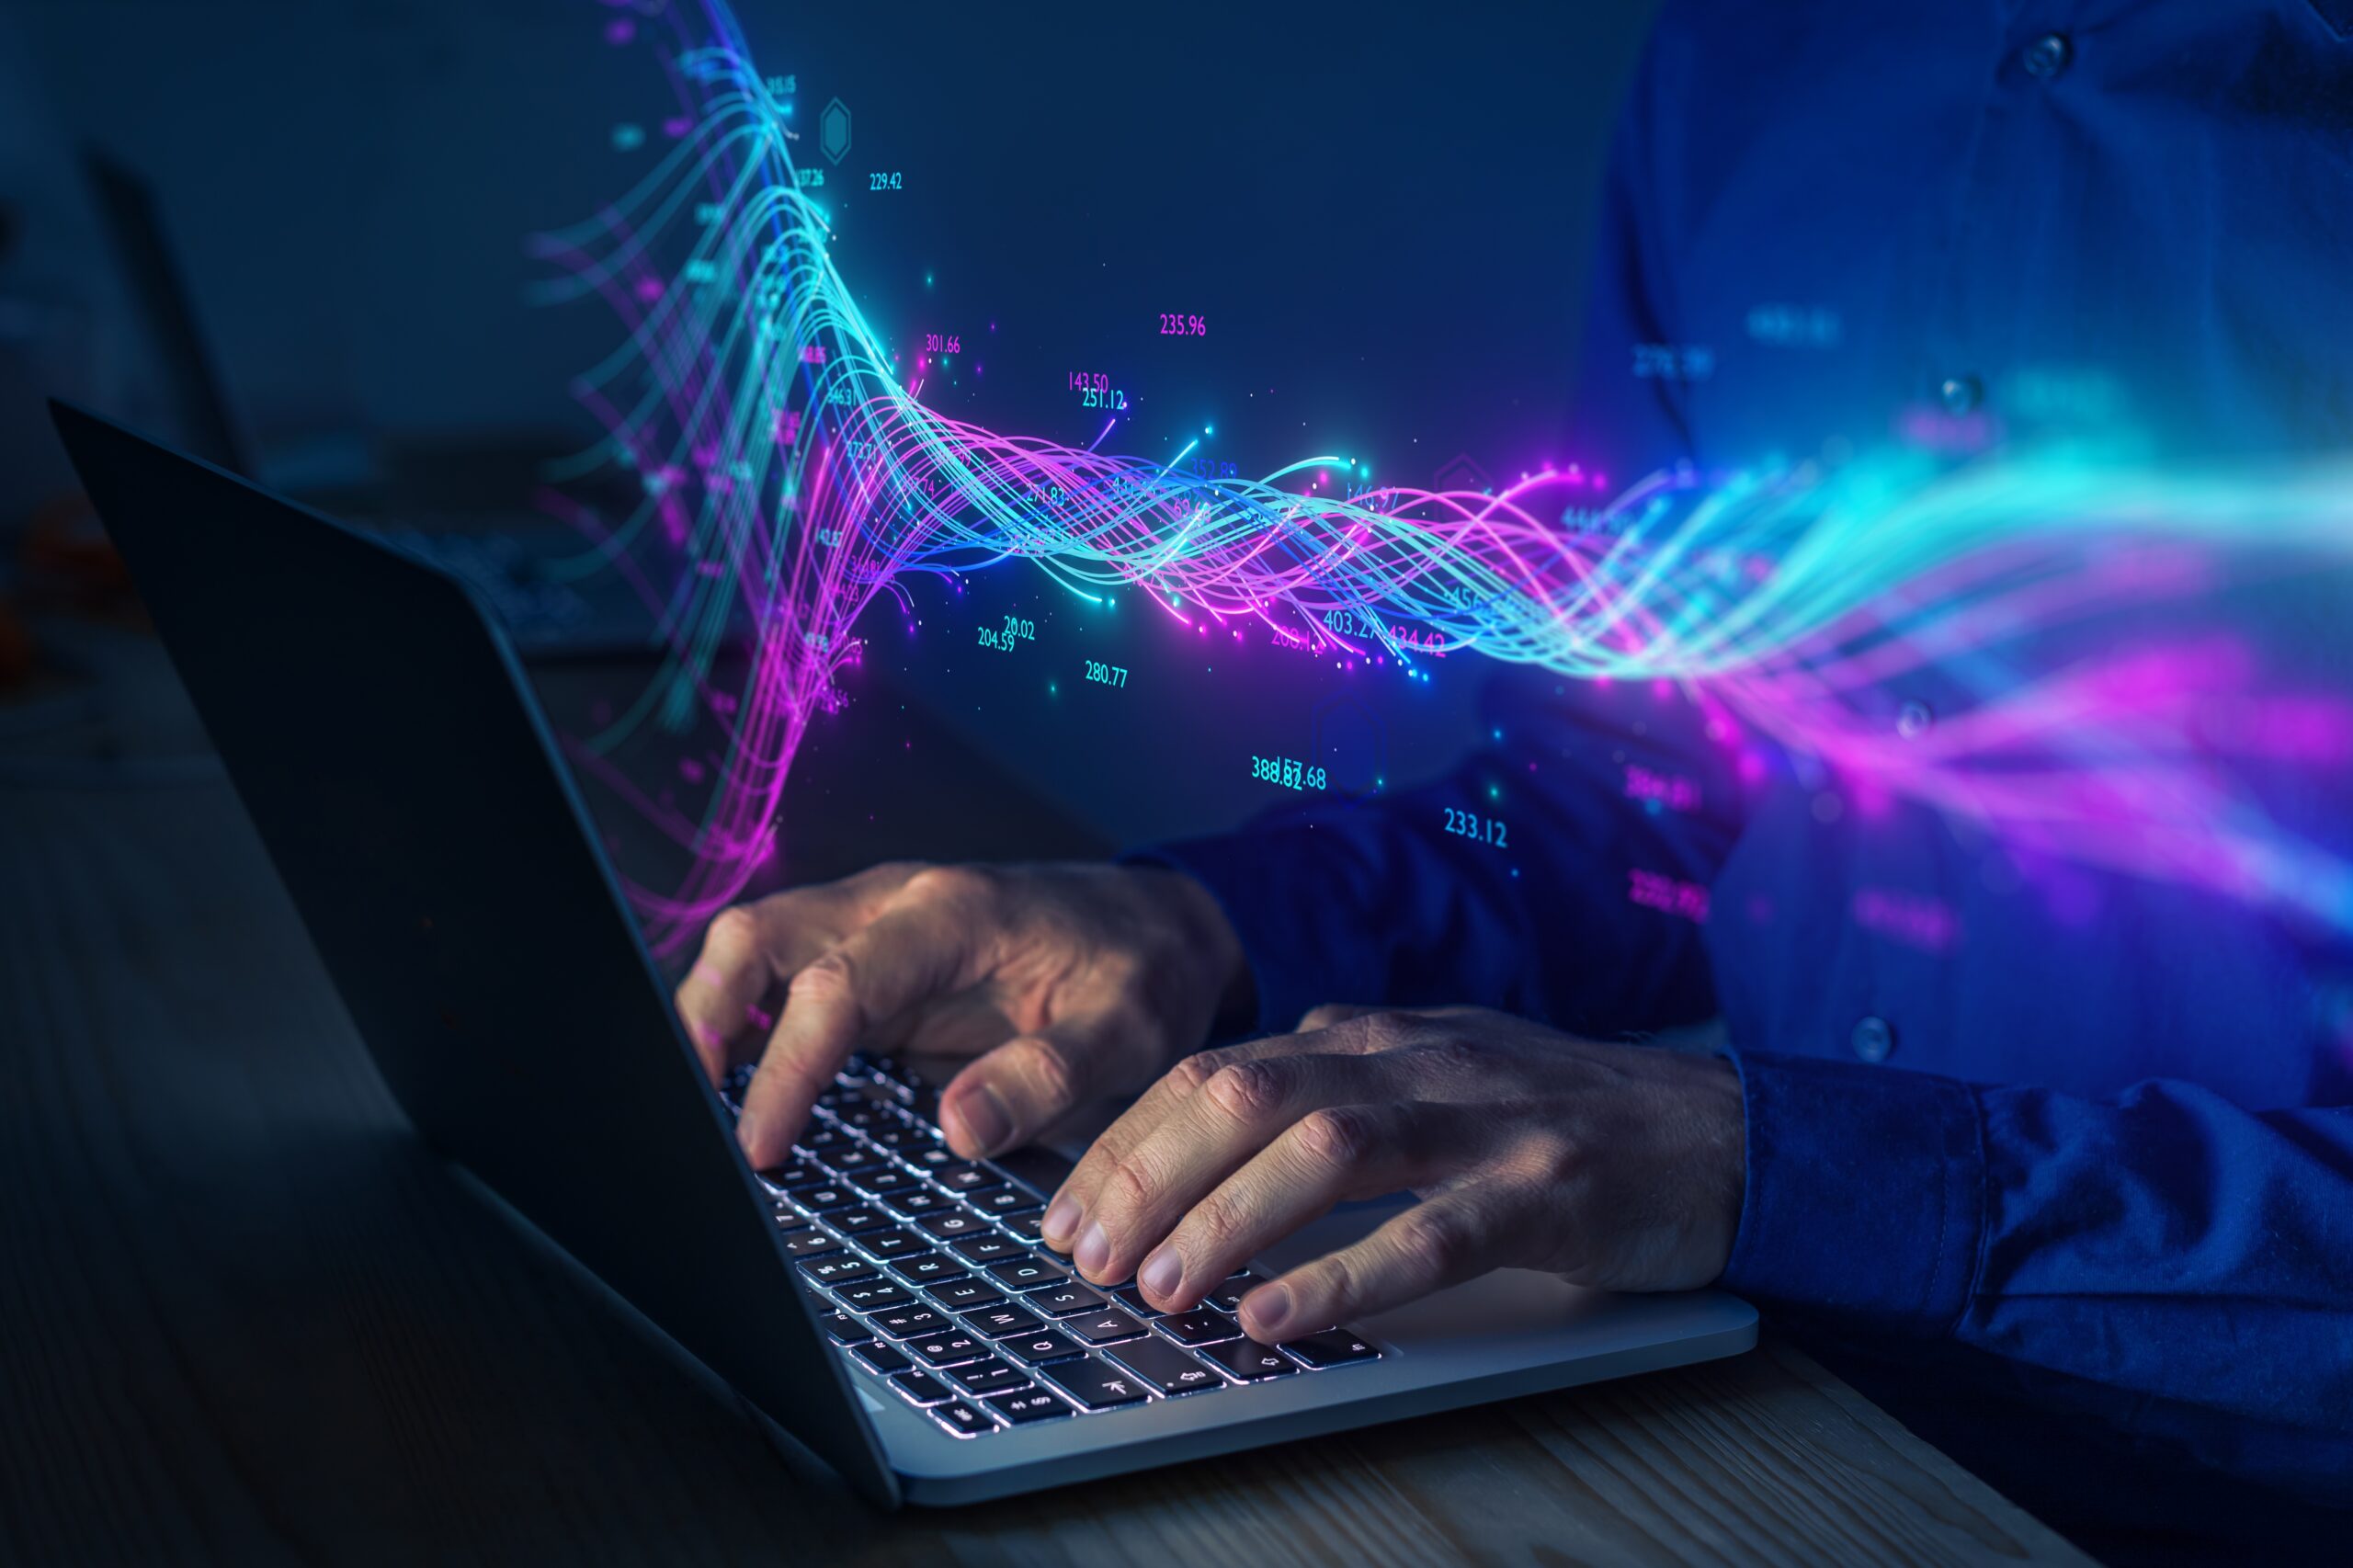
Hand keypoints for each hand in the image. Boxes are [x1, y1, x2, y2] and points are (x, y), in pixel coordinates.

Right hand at [674, 861, 1252, 1166]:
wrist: (1160, 928)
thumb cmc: (1142, 973)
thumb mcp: (1127, 1034)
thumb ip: (1045, 1076)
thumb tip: (957, 1128)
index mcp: (951, 917)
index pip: (836, 983)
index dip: (786, 1066)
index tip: (762, 1145)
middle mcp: (896, 908)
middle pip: (760, 936)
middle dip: (707, 1016)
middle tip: (694, 1116)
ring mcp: (876, 930)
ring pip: (755, 948)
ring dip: (715, 1018)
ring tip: (704, 1109)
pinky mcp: (872, 963)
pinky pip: (784, 980)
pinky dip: (747, 1024)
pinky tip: (740, 1090)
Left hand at [1040, 1004, 1744, 1343]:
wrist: (1724, 1131)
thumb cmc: (1560, 1115)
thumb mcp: (1432, 1073)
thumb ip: (1331, 1086)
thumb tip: (1206, 1124)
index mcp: (1376, 1035)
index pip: (1216, 1071)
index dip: (1127, 1142)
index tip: (1065, 1212)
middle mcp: (1417, 1060)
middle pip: (1248, 1095)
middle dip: (1148, 1175)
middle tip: (1086, 1257)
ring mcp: (1485, 1120)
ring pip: (1328, 1151)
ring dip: (1229, 1221)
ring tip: (1163, 1290)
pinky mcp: (1549, 1188)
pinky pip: (1432, 1233)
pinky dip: (1346, 1278)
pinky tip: (1281, 1320)